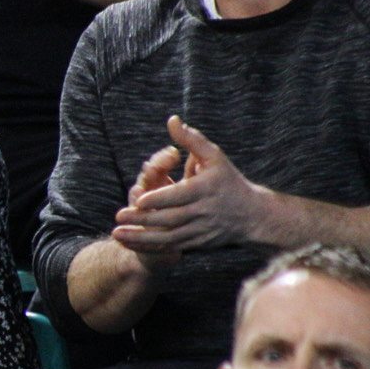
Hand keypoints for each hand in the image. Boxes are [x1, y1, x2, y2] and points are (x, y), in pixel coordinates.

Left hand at [112, 116, 264, 254]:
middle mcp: (203, 212)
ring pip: (168, 238)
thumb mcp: (214, 156)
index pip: (179, 196)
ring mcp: (200, 230)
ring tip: (117, 233)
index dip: (158, 199)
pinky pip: (171, 247)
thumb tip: (172, 120)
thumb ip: (191, 139)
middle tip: (119, 214)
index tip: (137, 198)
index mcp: (205, 189)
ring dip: (141, 237)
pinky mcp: (197, 243)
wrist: (252, 215)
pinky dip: (149, 248)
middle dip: (143, 218)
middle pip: (170, 218)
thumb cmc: (228, 180)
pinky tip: (130, 244)